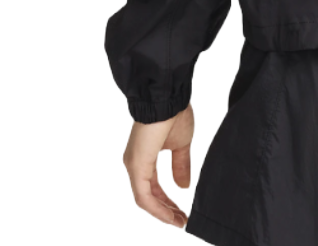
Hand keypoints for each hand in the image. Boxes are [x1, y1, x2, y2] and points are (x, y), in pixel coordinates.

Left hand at [123, 103, 193, 226]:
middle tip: (181, 220)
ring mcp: (134, 165)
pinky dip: (157, 208)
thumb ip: (180, 165)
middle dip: (165, 210)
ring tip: (178, 221)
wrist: (168, 97)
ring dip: (162, 212)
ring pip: (145, 199)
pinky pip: (144, 195)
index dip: (166, 202)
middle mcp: (135, 163)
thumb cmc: (175, 113)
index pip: (152, 187)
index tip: (181, 212)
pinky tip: (170, 215)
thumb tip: (183, 185)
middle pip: (148, 196)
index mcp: (144, 157)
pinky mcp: (136, 166)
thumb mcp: (181, 144)